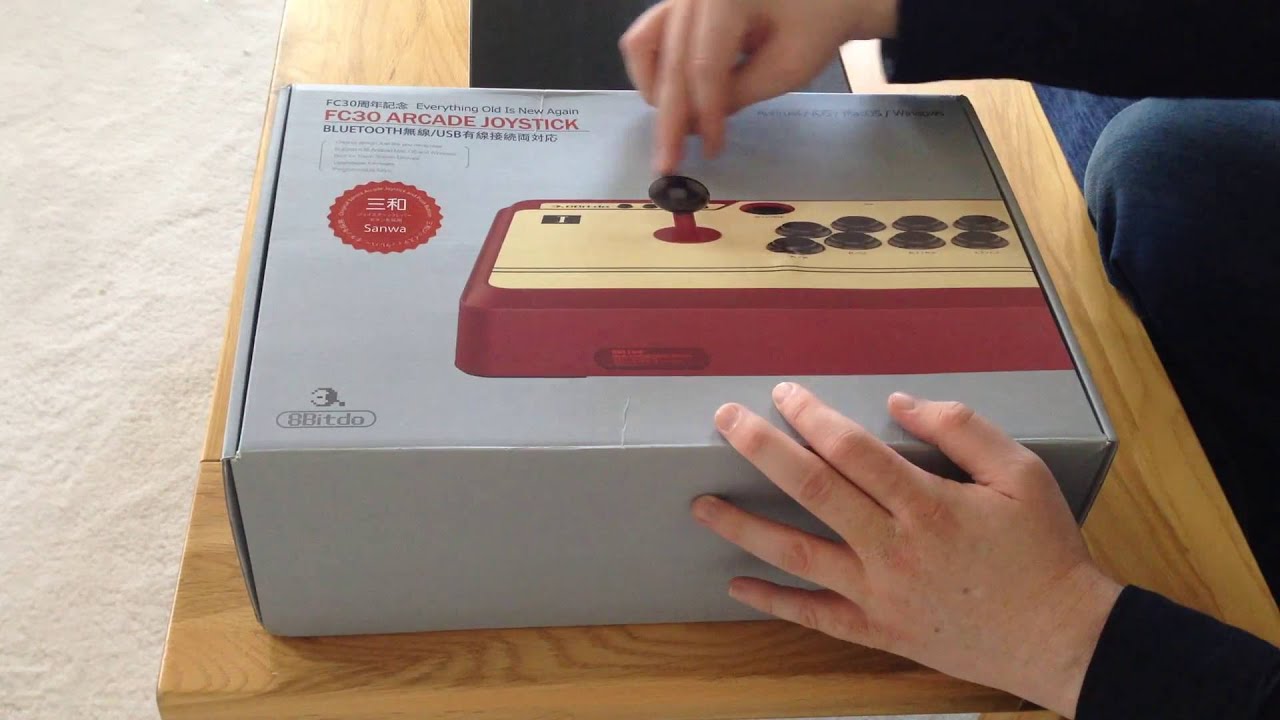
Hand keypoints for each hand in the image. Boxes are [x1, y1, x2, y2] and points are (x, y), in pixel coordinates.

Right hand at [619, 0, 899, 172]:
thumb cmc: (818, 24)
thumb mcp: (788, 66)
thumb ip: (739, 93)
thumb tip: (696, 123)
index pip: (704, 65)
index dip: (704, 113)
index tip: (710, 150)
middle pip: (671, 60)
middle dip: (671, 118)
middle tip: (668, 163)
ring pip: (643, 45)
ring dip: (656, 92)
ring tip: (676, 130)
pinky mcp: (679, 4)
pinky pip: (649, 37)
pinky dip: (656, 71)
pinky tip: (675, 100)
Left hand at [694, 383, 1122, 718]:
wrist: (1062, 639)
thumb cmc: (1043, 552)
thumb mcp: (1021, 475)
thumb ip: (961, 430)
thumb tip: (899, 404)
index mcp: (929, 505)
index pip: (852, 450)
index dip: (811, 416)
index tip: (783, 393)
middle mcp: (894, 548)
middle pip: (813, 490)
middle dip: (762, 449)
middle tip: (725, 421)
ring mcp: (880, 594)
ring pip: (797, 555)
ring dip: (745, 526)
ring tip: (702, 504)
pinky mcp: (878, 630)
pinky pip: (815, 616)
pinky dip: (773, 602)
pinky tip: (737, 585)